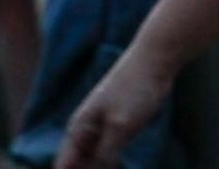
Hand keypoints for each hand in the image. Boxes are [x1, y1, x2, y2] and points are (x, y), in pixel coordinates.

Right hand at [55, 44, 173, 168]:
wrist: (155, 60)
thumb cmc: (133, 89)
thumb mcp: (119, 126)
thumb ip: (105, 155)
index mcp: (78, 129)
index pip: (63, 166)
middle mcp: (86, 130)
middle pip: (78, 164)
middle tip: (109, 168)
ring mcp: (103, 128)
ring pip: (95, 160)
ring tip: (115, 168)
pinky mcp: (119, 127)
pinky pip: (110, 152)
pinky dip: (112, 163)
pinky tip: (121, 168)